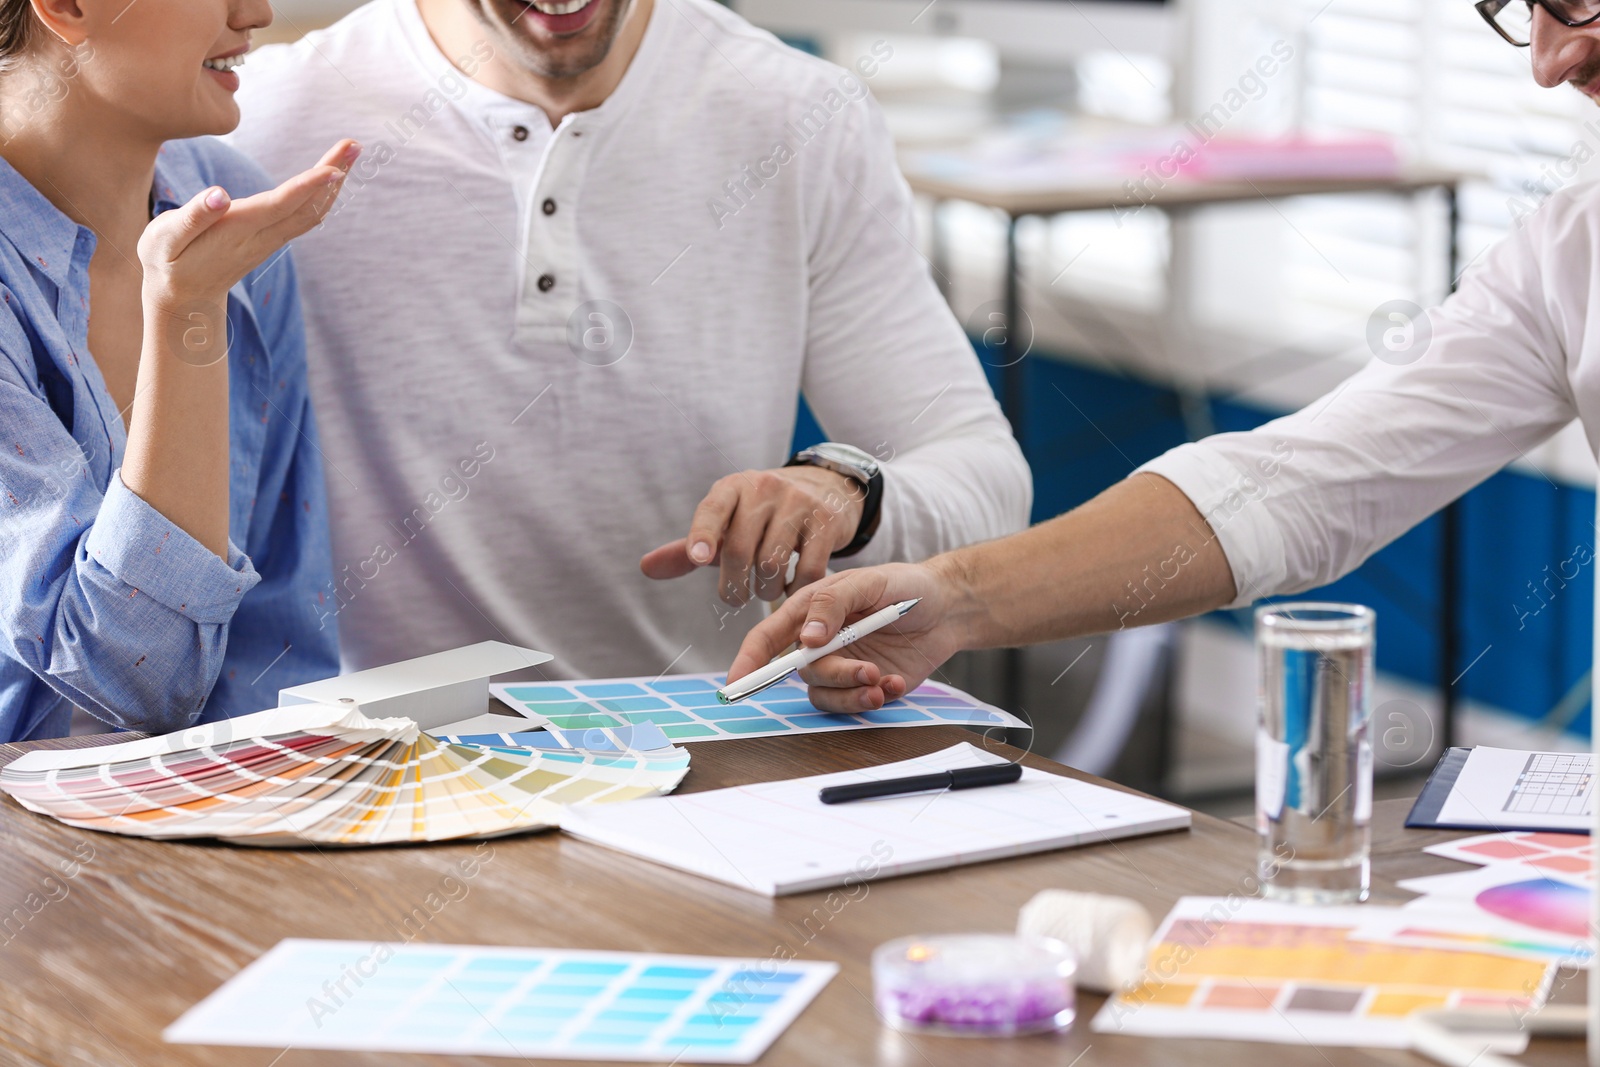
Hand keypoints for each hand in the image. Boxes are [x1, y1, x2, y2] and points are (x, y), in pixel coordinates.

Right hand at [137, 139, 359, 310]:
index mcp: (238, 229)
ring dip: (333, 181)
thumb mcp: (166, 240)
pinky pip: (305, 216)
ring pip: (311, 211)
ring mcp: (270, 239)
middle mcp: (262, 235)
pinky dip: (322, 193)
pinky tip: (332, 176)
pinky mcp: (271, 238)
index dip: (308, 186)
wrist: (184, 299)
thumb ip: (192, 217)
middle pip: (307, 205)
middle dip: (332, 174)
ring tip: (351, 151)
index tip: (334, 169)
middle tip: (355, 144)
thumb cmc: (168, 263)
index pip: (281, 205)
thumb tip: (219, 194)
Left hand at [640, 466, 865, 604]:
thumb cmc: (760, 515)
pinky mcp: (826, 521)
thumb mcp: (725, 524)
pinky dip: (796, 588)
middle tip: (734, 598)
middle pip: (740, 548)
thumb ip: (688, 549)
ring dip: (764, 590)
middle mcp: (764, 489)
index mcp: (733, 488)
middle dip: (733, 585)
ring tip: (763, 591)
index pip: (712, 509)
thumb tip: (645, 568)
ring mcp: (798, 502)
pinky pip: (808, 568)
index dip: (703, 534)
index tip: (699, 559)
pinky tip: (792, 588)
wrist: (821, 487)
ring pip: (773, 562)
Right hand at [725, 562, 966, 711]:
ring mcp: (840, 665)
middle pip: (803, 671)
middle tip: (869, 672)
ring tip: (884, 683)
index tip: (738, 683)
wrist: (948, 608)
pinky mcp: (862, 684)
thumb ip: (834, 603)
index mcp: (810, 610)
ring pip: (824, 694)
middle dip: (835, 676)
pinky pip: (852, 704)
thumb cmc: (905, 586)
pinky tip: (897, 683)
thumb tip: (806, 638)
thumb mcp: (869, 582)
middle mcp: (819, 641)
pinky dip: (873, 699)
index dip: (748, 660)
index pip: (768, 637)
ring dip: (852, 694)